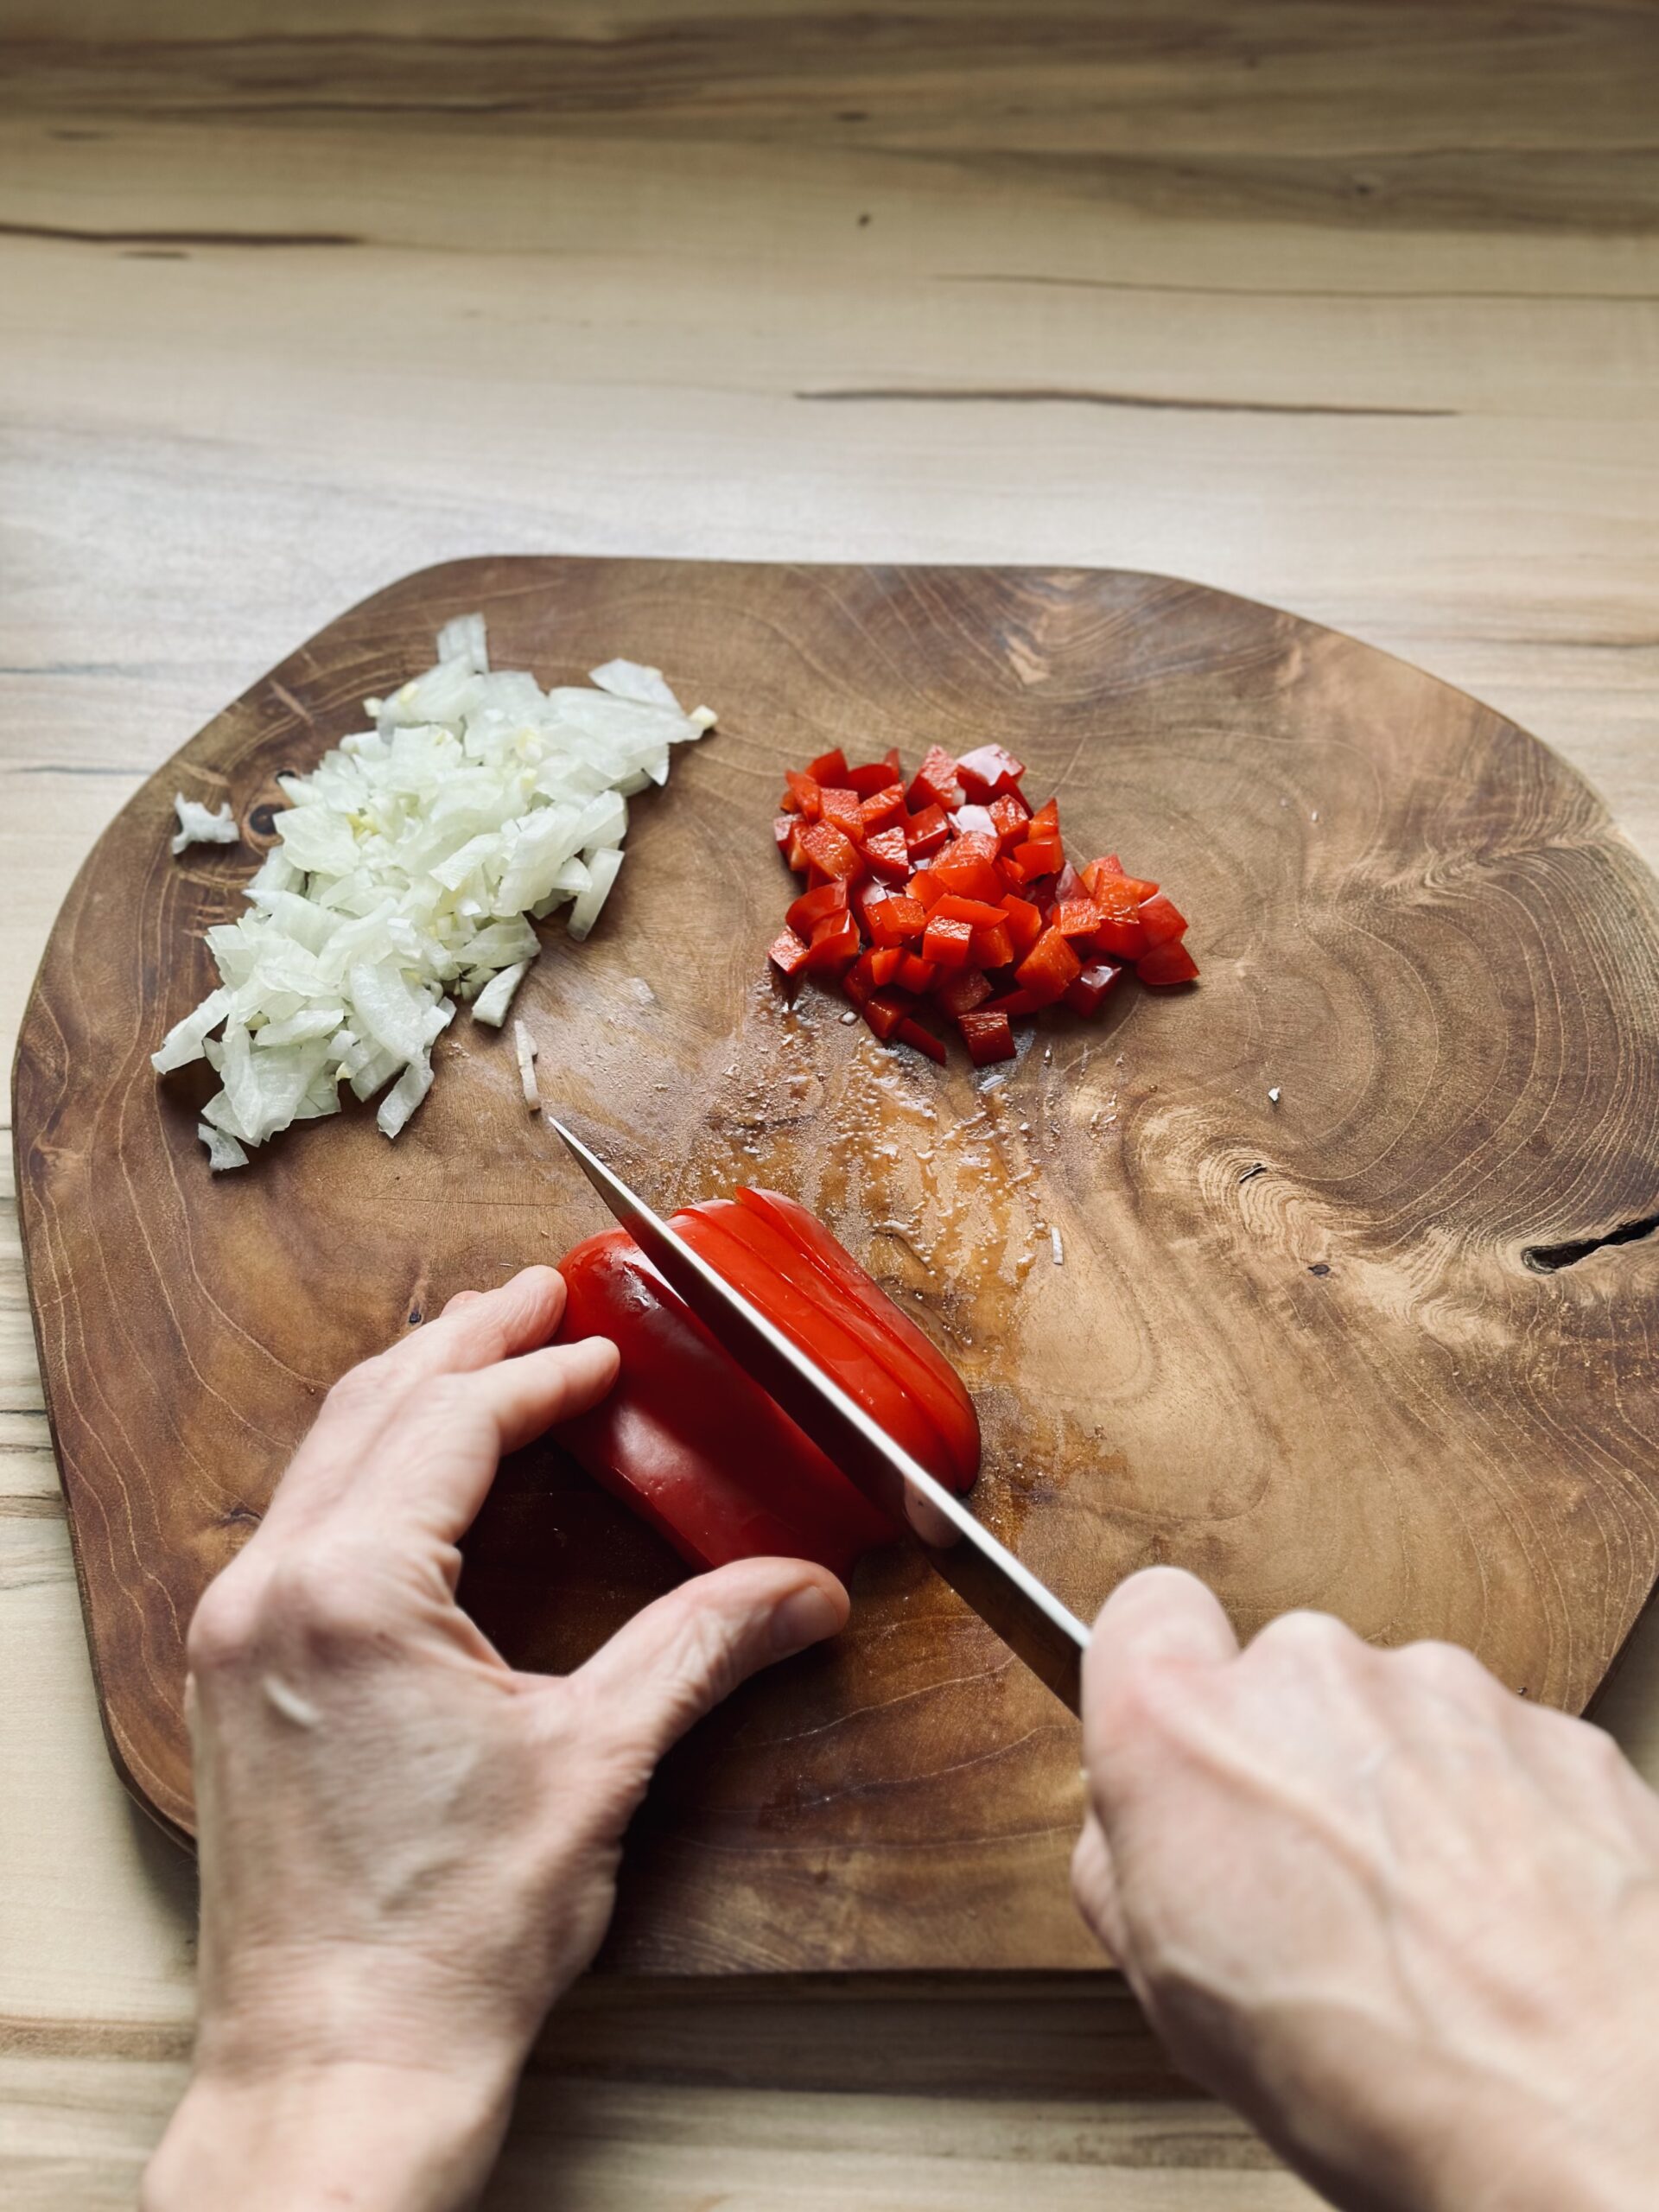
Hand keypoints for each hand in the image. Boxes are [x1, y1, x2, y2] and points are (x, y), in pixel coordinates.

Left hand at [142, 1266, 848, 2211]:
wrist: (339, 2072)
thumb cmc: (449, 1939)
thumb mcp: (597, 1765)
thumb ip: (701, 1647)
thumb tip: (802, 1589)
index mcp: (352, 1593)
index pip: (451, 1423)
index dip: (538, 1371)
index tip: (599, 1346)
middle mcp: (271, 1594)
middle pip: (370, 1410)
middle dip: (460, 1341)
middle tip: (533, 1295)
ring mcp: (236, 1637)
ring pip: (322, 1459)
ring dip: (407, 1395)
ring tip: (480, 1355)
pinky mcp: (232, 1681)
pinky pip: (298, 1522)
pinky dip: (367, 1468)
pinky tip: (418, 1474)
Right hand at [1072, 1569, 1658, 2211]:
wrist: (1588, 2113)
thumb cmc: (1382, 2073)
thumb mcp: (1169, 1990)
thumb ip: (1125, 1866)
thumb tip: (1137, 1834)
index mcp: (1185, 1727)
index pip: (1143, 1613)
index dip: (1160, 1677)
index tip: (1182, 1740)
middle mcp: (1311, 1677)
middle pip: (1281, 1677)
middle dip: (1293, 1760)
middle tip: (1314, 1886)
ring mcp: (1444, 1692)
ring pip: (1396, 1716)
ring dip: (1400, 1793)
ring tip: (1426, 1927)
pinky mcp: (1555, 1729)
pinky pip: (1499, 1754)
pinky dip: (1498, 1819)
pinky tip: (1503, 1923)